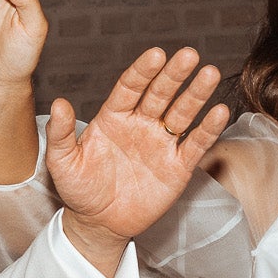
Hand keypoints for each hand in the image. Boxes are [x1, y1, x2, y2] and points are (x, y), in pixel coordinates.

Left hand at [45, 47, 230, 248]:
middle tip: (189, 55)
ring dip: (196, 94)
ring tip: (209, 74)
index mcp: (114, 116)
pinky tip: (219, 111)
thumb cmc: (79, 189)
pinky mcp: (177, 167)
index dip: (143, 71)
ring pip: (182, 113)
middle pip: (161, 93)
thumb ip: (61, 133)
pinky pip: (195, 145)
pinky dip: (208, 129)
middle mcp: (141, 124)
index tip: (157, 54)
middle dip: (175, 75)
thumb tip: (58, 103)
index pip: (130, 87)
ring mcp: (161, 143)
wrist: (98, 223)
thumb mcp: (63, 162)